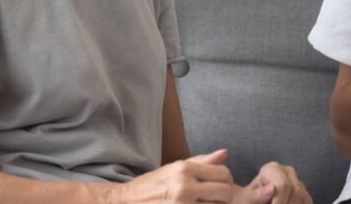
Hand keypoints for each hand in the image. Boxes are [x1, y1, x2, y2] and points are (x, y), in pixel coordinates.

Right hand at [111, 149, 233, 202]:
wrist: (124, 203)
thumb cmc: (150, 186)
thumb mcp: (173, 168)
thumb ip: (201, 162)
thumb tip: (224, 153)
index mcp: (184, 170)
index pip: (224, 174)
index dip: (226, 181)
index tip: (219, 186)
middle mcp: (184, 188)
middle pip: (226, 193)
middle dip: (224, 198)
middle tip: (215, 200)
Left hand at [234, 162, 310, 203]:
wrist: (251, 203)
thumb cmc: (246, 201)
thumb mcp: (246, 200)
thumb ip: (257, 195)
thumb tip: (272, 189)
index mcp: (272, 169)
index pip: (283, 185)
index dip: (279, 203)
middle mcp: (288, 171)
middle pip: (297, 191)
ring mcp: (298, 182)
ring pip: (304, 197)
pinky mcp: (304, 194)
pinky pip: (307, 202)